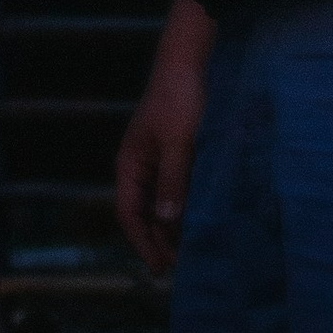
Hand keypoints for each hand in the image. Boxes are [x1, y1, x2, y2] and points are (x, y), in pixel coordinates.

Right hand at [116, 0, 212, 274]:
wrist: (190, 63)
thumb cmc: (179, 99)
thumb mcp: (178, 143)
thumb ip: (172, 182)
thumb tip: (166, 222)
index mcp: (130, 164)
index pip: (128, 213)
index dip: (142, 242)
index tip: (160, 268)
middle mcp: (142, 168)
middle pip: (145, 214)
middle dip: (159, 241)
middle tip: (182, 268)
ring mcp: (161, 163)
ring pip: (163, 205)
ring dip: (175, 228)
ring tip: (194, 252)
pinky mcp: (181, 157)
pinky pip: (180, 191)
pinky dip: (188, 210)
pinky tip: (204, 222)